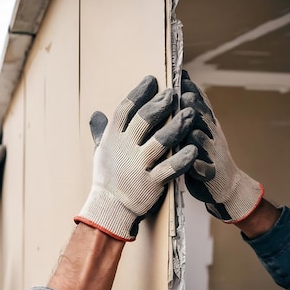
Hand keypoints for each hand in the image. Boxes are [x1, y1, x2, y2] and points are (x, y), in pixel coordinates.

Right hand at [75, 75, 197, 240]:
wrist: (110, 209)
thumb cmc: (107, 178)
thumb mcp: (100, 152)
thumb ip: (101, 131)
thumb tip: (95, 114)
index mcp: (113, 140)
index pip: (125, 111)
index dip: (138, 93)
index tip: (151, 80)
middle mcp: (126, 150)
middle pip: (143, 121)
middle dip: (160, 104)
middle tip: (173, 92)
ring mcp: (139, 167)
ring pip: (161, 142)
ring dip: (177, 126)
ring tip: (190, 113)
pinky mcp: (152, 183)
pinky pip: (170, 168)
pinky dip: (183, 159)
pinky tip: (194, 148)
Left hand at [180, 70, 262, 222]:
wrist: (225, 185)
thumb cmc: (204, 152)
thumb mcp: (201, 127)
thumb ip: (191, 107)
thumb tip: (180, 79)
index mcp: (205, 124)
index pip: (199, 103)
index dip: (191, 89)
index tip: (180, 75)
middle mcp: (211, 136)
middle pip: (202, 119)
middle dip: (194, 108)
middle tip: (183, 96)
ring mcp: (212, 155)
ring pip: (203, 143)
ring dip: (197, 136)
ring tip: (189, 130)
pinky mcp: (210, 175)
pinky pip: (205, 171)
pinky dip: (199, 168)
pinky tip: (193, 166)